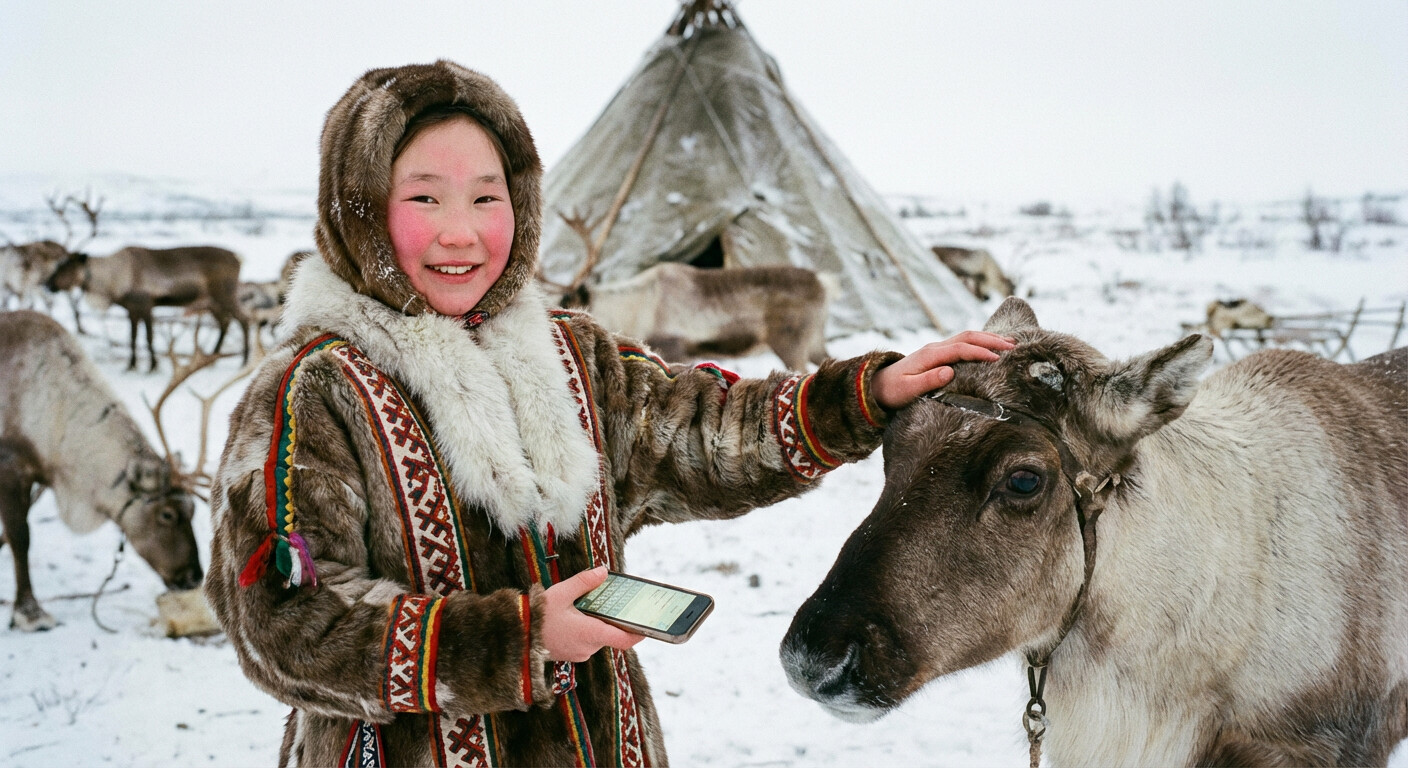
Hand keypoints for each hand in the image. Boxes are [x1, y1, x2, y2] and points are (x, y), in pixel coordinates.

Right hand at [542, 566, 644, 661]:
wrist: (514, 637)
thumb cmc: (536, 616)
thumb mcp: (561, 593)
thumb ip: (584, 582)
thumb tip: (603, 571)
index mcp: (590, 633)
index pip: (624, 639)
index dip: (638, 633)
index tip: (647, 625)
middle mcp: (588, 647)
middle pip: (610, 634)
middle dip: (611, 619)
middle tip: (610, 602)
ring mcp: (578, 653)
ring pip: (597, 637)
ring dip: (596, 623)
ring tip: (586, 606)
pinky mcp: (570, 654)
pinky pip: (585, 642)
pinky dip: (585, 630)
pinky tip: (575, 616)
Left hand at [872, 331, 1015, 409]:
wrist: (877, 385)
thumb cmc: (892, 391)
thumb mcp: (907, 390)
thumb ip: (927, 381)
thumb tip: (949, 371)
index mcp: (929, 355)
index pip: (960, 349)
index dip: (979, 352)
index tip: (998, 359)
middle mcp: (934, 348)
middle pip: (967, 337)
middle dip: (991, 339)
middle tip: (1013, 346)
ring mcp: (937, 349)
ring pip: (967, 337)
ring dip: (988, 338)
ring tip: (1011, 342)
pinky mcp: (939, 354)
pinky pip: (963, 343)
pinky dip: (981, 342)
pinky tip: (993, 346)